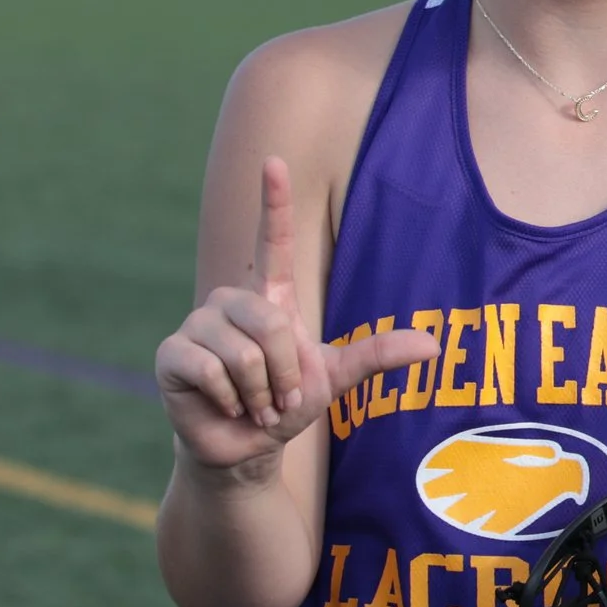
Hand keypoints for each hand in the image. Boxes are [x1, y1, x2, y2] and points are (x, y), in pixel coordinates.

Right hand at [155, 156, 436, 470]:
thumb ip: (378, 356)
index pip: (275, 240)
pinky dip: (230, 398)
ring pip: (241, 352)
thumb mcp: (338, 376)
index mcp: (270, 296)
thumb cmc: (289, 405)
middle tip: (280, 397)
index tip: (274, 160)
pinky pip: (209, 368)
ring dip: (259, 391)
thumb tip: (434, 345)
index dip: (274, 202)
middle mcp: (231, 301)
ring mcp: (198, 324)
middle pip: (269, 323)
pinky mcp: (171, 354)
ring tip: (254, 403)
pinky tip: (227, 406)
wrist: (249, 446)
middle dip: (285, 372)